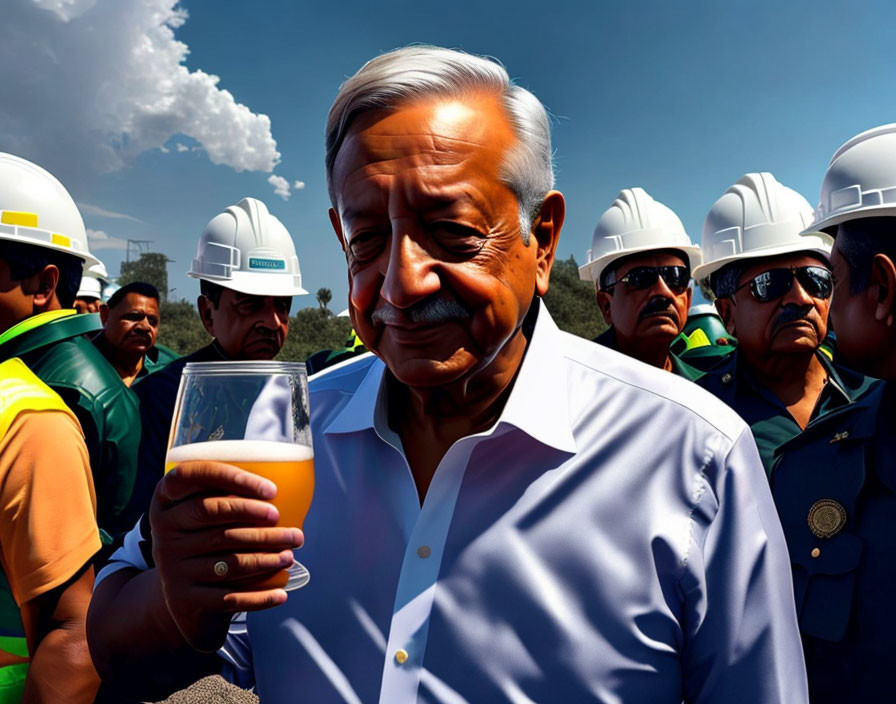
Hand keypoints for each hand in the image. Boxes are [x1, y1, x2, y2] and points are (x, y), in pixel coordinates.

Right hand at [149, 461, 302, 651]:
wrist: (181, 597)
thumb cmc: (207, 542)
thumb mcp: (204, 516)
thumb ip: (230, 496)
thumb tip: (289, 481)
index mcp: (167, 501)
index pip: (193, 475)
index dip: (232, 478)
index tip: (272, 490)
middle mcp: (164, 532)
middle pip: (214, 516)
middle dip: (259, 520)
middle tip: (293, 531)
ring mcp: (172, 567)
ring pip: (229, 560)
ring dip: (268, 559)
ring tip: (290, 555)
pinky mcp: (185, 599)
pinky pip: (230, 597)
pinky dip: (260, 597)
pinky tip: (281, 593)